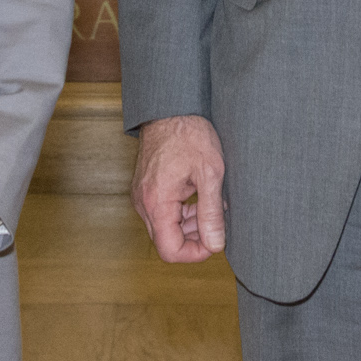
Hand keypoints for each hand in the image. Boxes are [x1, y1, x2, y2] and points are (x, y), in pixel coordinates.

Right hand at [132, 114, 229, 262]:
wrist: (170, 107)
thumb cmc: (189, 134)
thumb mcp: (210, 173)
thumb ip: (211, 213)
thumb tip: (216, 245)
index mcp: (157, 202)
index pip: (170, 251)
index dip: (194, 253)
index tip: (215, 241)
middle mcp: (144, 203)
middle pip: (167, 241)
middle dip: (195, 237)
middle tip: (218, 220)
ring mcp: (142, 196)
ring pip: (166, 227)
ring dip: (190, 224)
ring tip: (213, 204)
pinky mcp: (147, 188)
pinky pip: (163, 212)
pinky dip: (183, 212)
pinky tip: (201, 196)